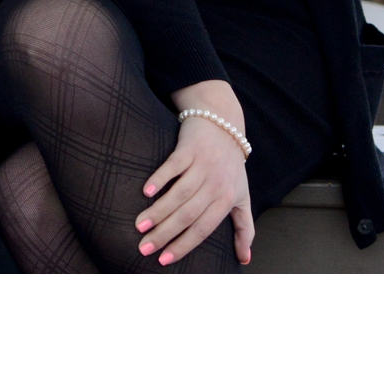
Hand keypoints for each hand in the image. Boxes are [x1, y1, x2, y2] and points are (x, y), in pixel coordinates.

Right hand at [138, 80, 255, 266]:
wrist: (223, 124)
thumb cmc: (232, 167)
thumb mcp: (242, 197)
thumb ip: (244, 228)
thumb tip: (245, 260)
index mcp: (226, 200)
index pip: (203, 229)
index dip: (183, 245)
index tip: (164, 259)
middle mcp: (215, 184)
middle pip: (187, 215)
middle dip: (164, 234)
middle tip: (144, 247)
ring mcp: (202, 165)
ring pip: (178, 194)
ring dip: (157, 211)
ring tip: (139, 225)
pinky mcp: (189, 149)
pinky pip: (172, 166)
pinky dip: (159, 179)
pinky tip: (145, 192)